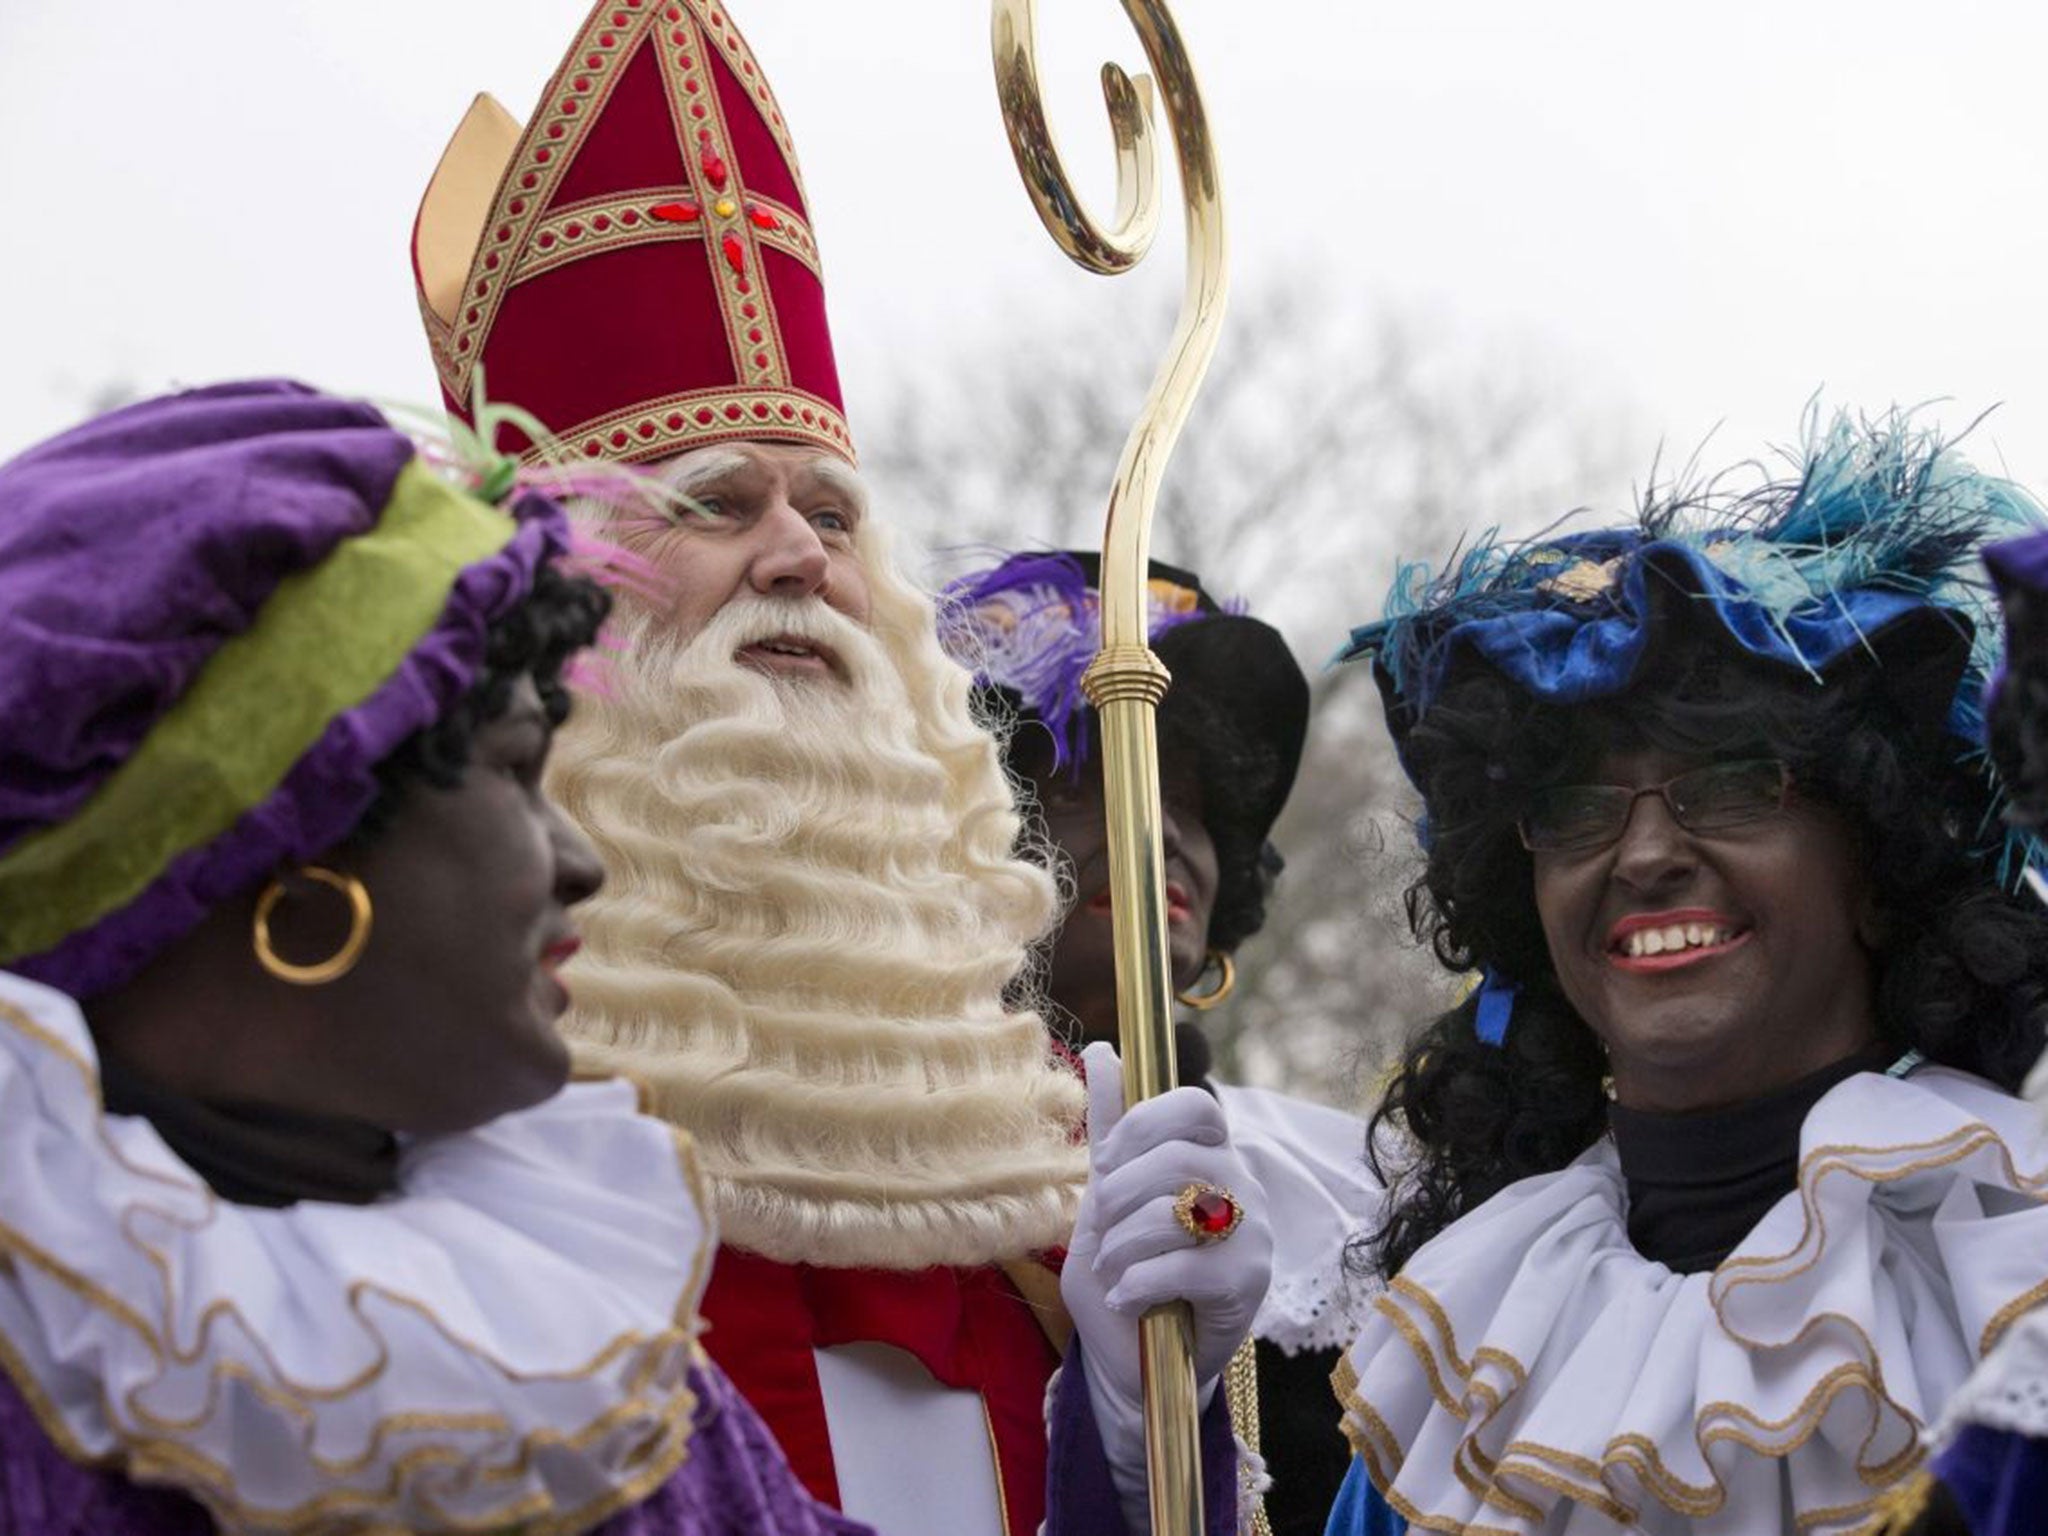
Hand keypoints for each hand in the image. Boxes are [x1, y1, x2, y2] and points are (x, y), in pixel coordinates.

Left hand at [1063, 1039, 1273, 1408]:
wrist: (1134, 1360)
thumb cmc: (1124, 1270)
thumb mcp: (1106, 1195)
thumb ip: (1111, 1126)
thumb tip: (1102, 1049)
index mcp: (1211, 1154)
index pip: (1195, 1105)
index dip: (1142, 1125)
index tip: (1107, 1164)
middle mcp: (1242, 1185)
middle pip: (1180, 1156)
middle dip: (1120, 1193)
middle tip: (1100, 1227)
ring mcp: (1253, 1235)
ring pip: (1180, 1210)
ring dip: (1124, 1243)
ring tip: (1112, 1268)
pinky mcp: (1249, 1284)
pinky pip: (1187, 1265)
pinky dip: (1139, 1281)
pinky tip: (1127, 1297)